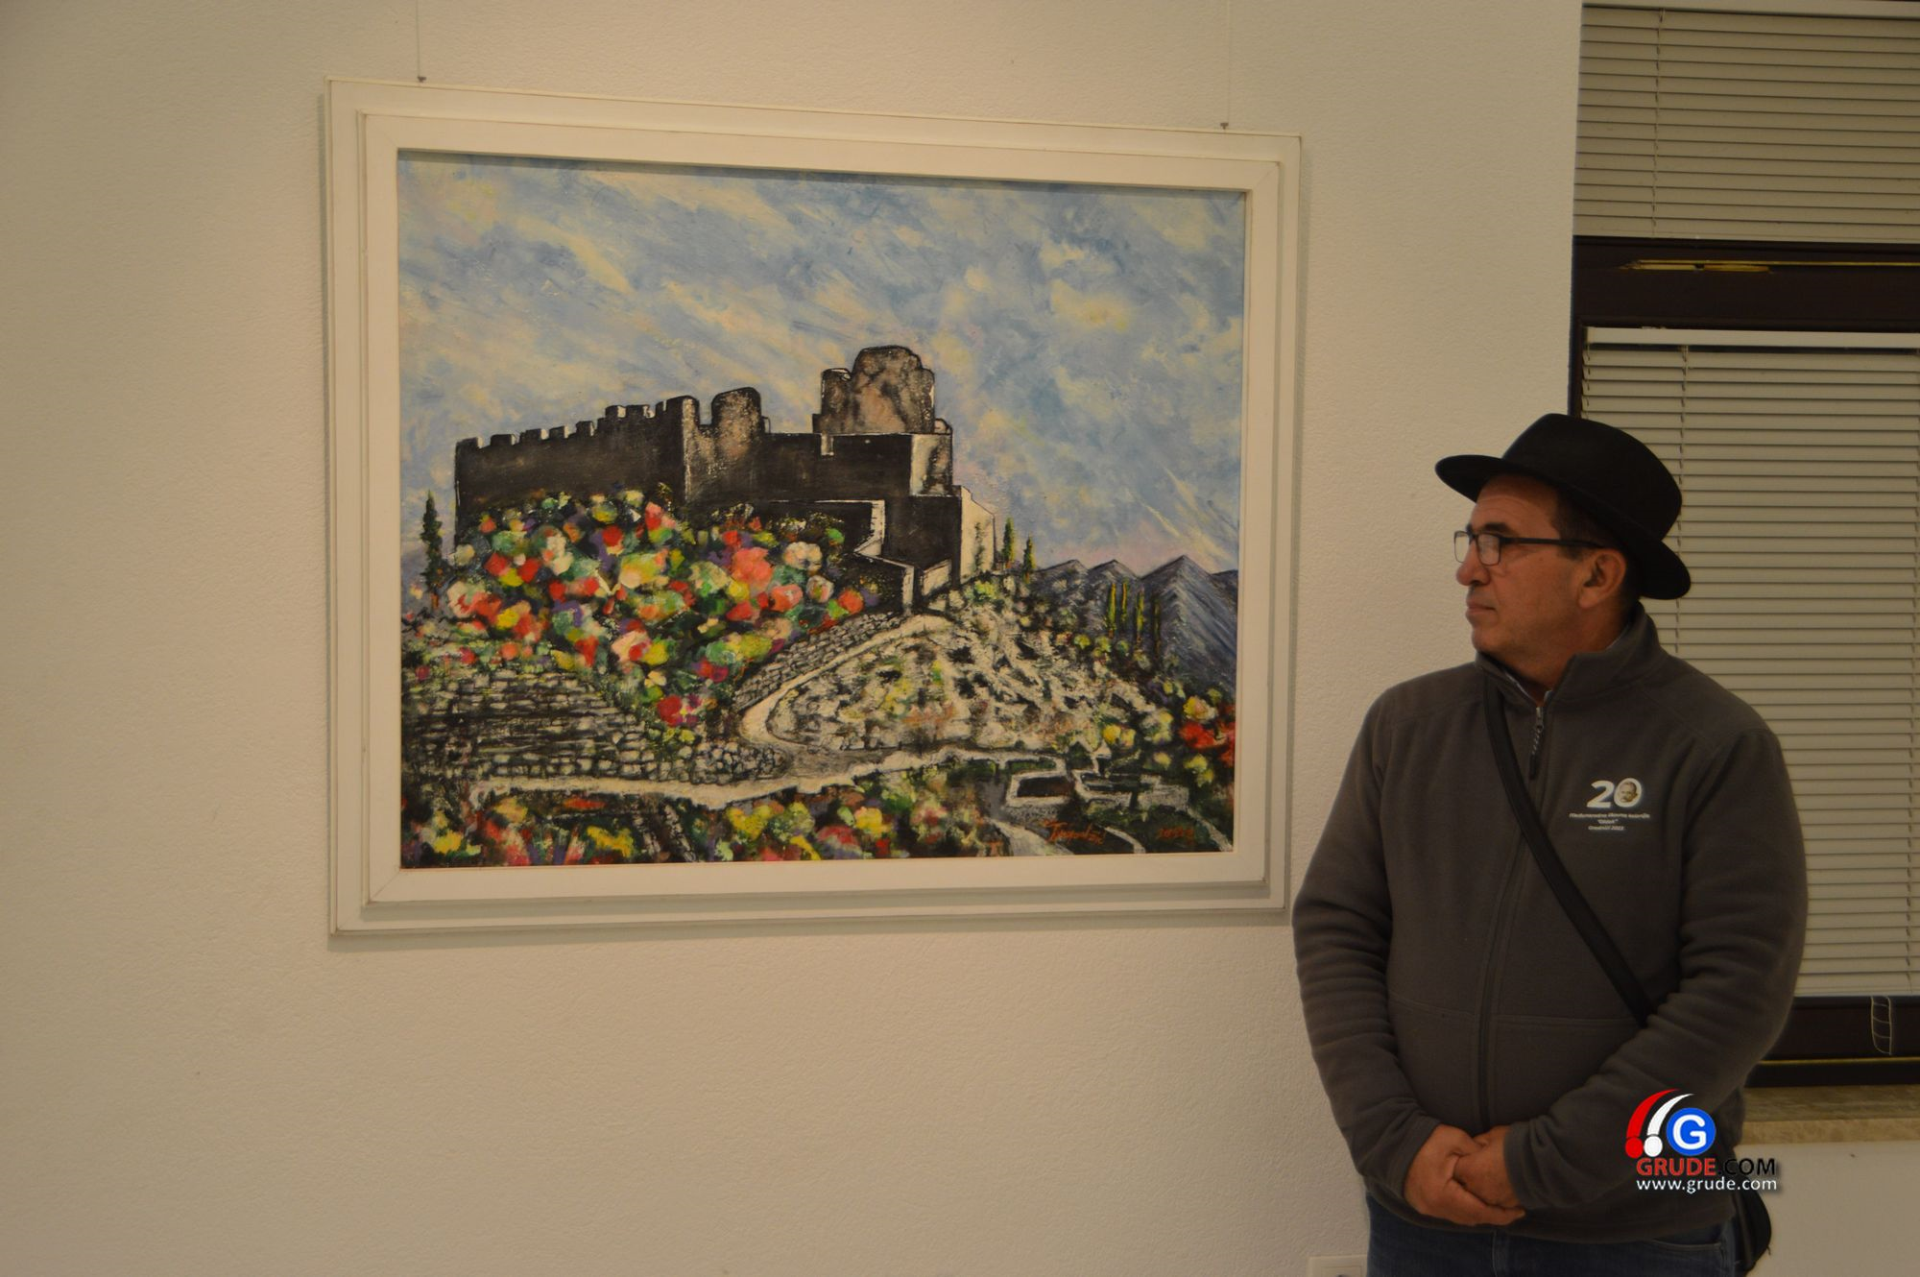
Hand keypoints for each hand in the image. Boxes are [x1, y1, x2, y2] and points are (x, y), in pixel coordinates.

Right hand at [1402, 1124, 1523, 1226]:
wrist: (1394, 1144)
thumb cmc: (1425, 1140)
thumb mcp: (1455, 1139)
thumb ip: (1477, 1152)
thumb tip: (1494, 1164)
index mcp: (1443, 1194)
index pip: (1479, 1211)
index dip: (1502, 1214)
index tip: (1519, 1211)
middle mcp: (1435, 1208)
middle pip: (1471, 1219)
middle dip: (1494, 1216)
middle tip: (1513, 1211)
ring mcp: (1428, 1209)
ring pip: (1461, 1218)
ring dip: (1480, 1214)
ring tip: (1499, 1208)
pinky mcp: (1424, 1206)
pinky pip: (1451, 1214)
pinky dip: (1466, 1210)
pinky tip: (1476, 1202)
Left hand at [1455, 1125, 1520, 1210]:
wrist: (1541, 1159)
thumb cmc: (1514, 1144)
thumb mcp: (1491, 1137)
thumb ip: (1475, 1145)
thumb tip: (1470, 1148)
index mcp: (1469, 1171)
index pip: (1453, 1170)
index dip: (1459, 1164)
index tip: (1463, 1159)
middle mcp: (1477, 1190)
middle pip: (1463, 1187)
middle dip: (1466, 1180)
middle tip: (1472, 1172)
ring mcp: (1492, 1200)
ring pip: (1478, 1200)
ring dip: (1479, 1192)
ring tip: (1486, 1182)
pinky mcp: (1506, 1206)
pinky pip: (1494, 1205)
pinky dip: (1494, 1199)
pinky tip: (1498, 1190)